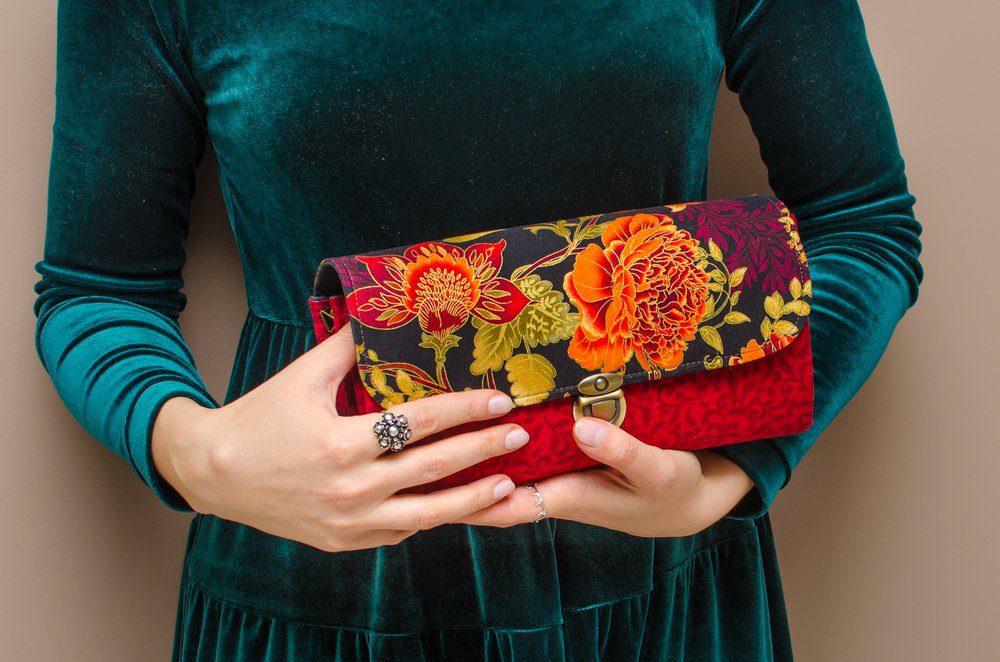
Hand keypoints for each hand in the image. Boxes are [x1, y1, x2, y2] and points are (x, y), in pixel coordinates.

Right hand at [151, 325, 531, 551]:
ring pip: (426, 514)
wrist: (213, 474)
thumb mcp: (301, 376)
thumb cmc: (258, 419)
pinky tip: (457, 505)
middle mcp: (351, 488)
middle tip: (518, 435)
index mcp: (342, 444)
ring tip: (506, 484)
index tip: (499, 400)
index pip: (420, 422)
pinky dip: (430, 518)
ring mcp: (349, 522)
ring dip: (471, 499)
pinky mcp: (344, 542)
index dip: (464, 410)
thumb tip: (380, 312)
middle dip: (482, 450)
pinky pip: (399, 532)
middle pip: (433, 468)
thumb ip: (345, 347)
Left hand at [455, 417, 754, 536]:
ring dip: (474, 454)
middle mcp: (553, 488)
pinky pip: (525, 454)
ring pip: (504, 468)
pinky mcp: (568, 460)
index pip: (503, 504)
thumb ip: (622, 450)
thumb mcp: (657, 469)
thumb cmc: (673, 488)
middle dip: (455, 471)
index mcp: (567, 496)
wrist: (690, 497)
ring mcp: (558, 474)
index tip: (428, 480)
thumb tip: (581, 429)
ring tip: (433, 427)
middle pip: (491, 487)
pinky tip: (482, 417)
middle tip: (412, 447)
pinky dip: (501, 440)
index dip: (464, 497)